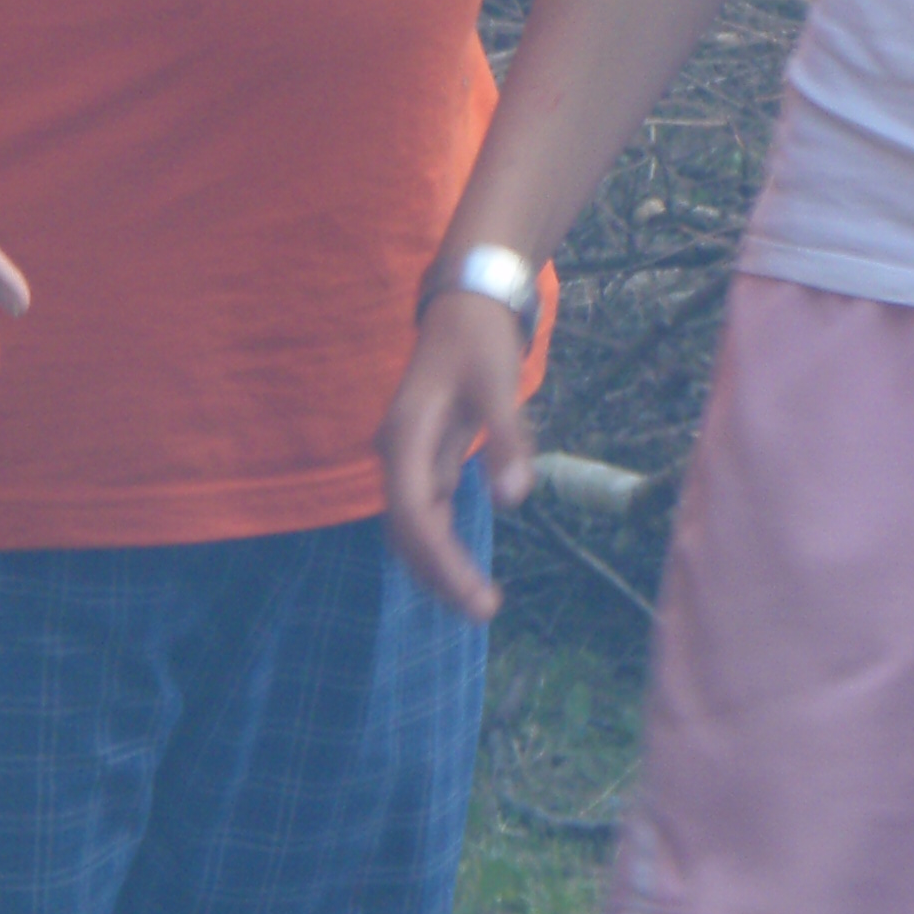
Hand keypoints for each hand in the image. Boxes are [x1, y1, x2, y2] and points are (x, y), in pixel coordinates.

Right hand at [378, 290, 535, 619]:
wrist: (466, 303)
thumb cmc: (480, 341)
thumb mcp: (499, 384)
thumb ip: (506, 440)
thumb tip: (516, 498)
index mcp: (405, 437)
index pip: (416, 516)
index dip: (442, 562)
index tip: (476, 597)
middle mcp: (397, 452)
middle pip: (407, 530)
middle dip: (439, 574)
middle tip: (483, 609)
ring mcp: (407, 456)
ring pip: (413, 525)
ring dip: (437, 564)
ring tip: (476, 599)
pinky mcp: (424, 456)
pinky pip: (426, 511)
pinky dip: (441, 542)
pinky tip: (462, 568)